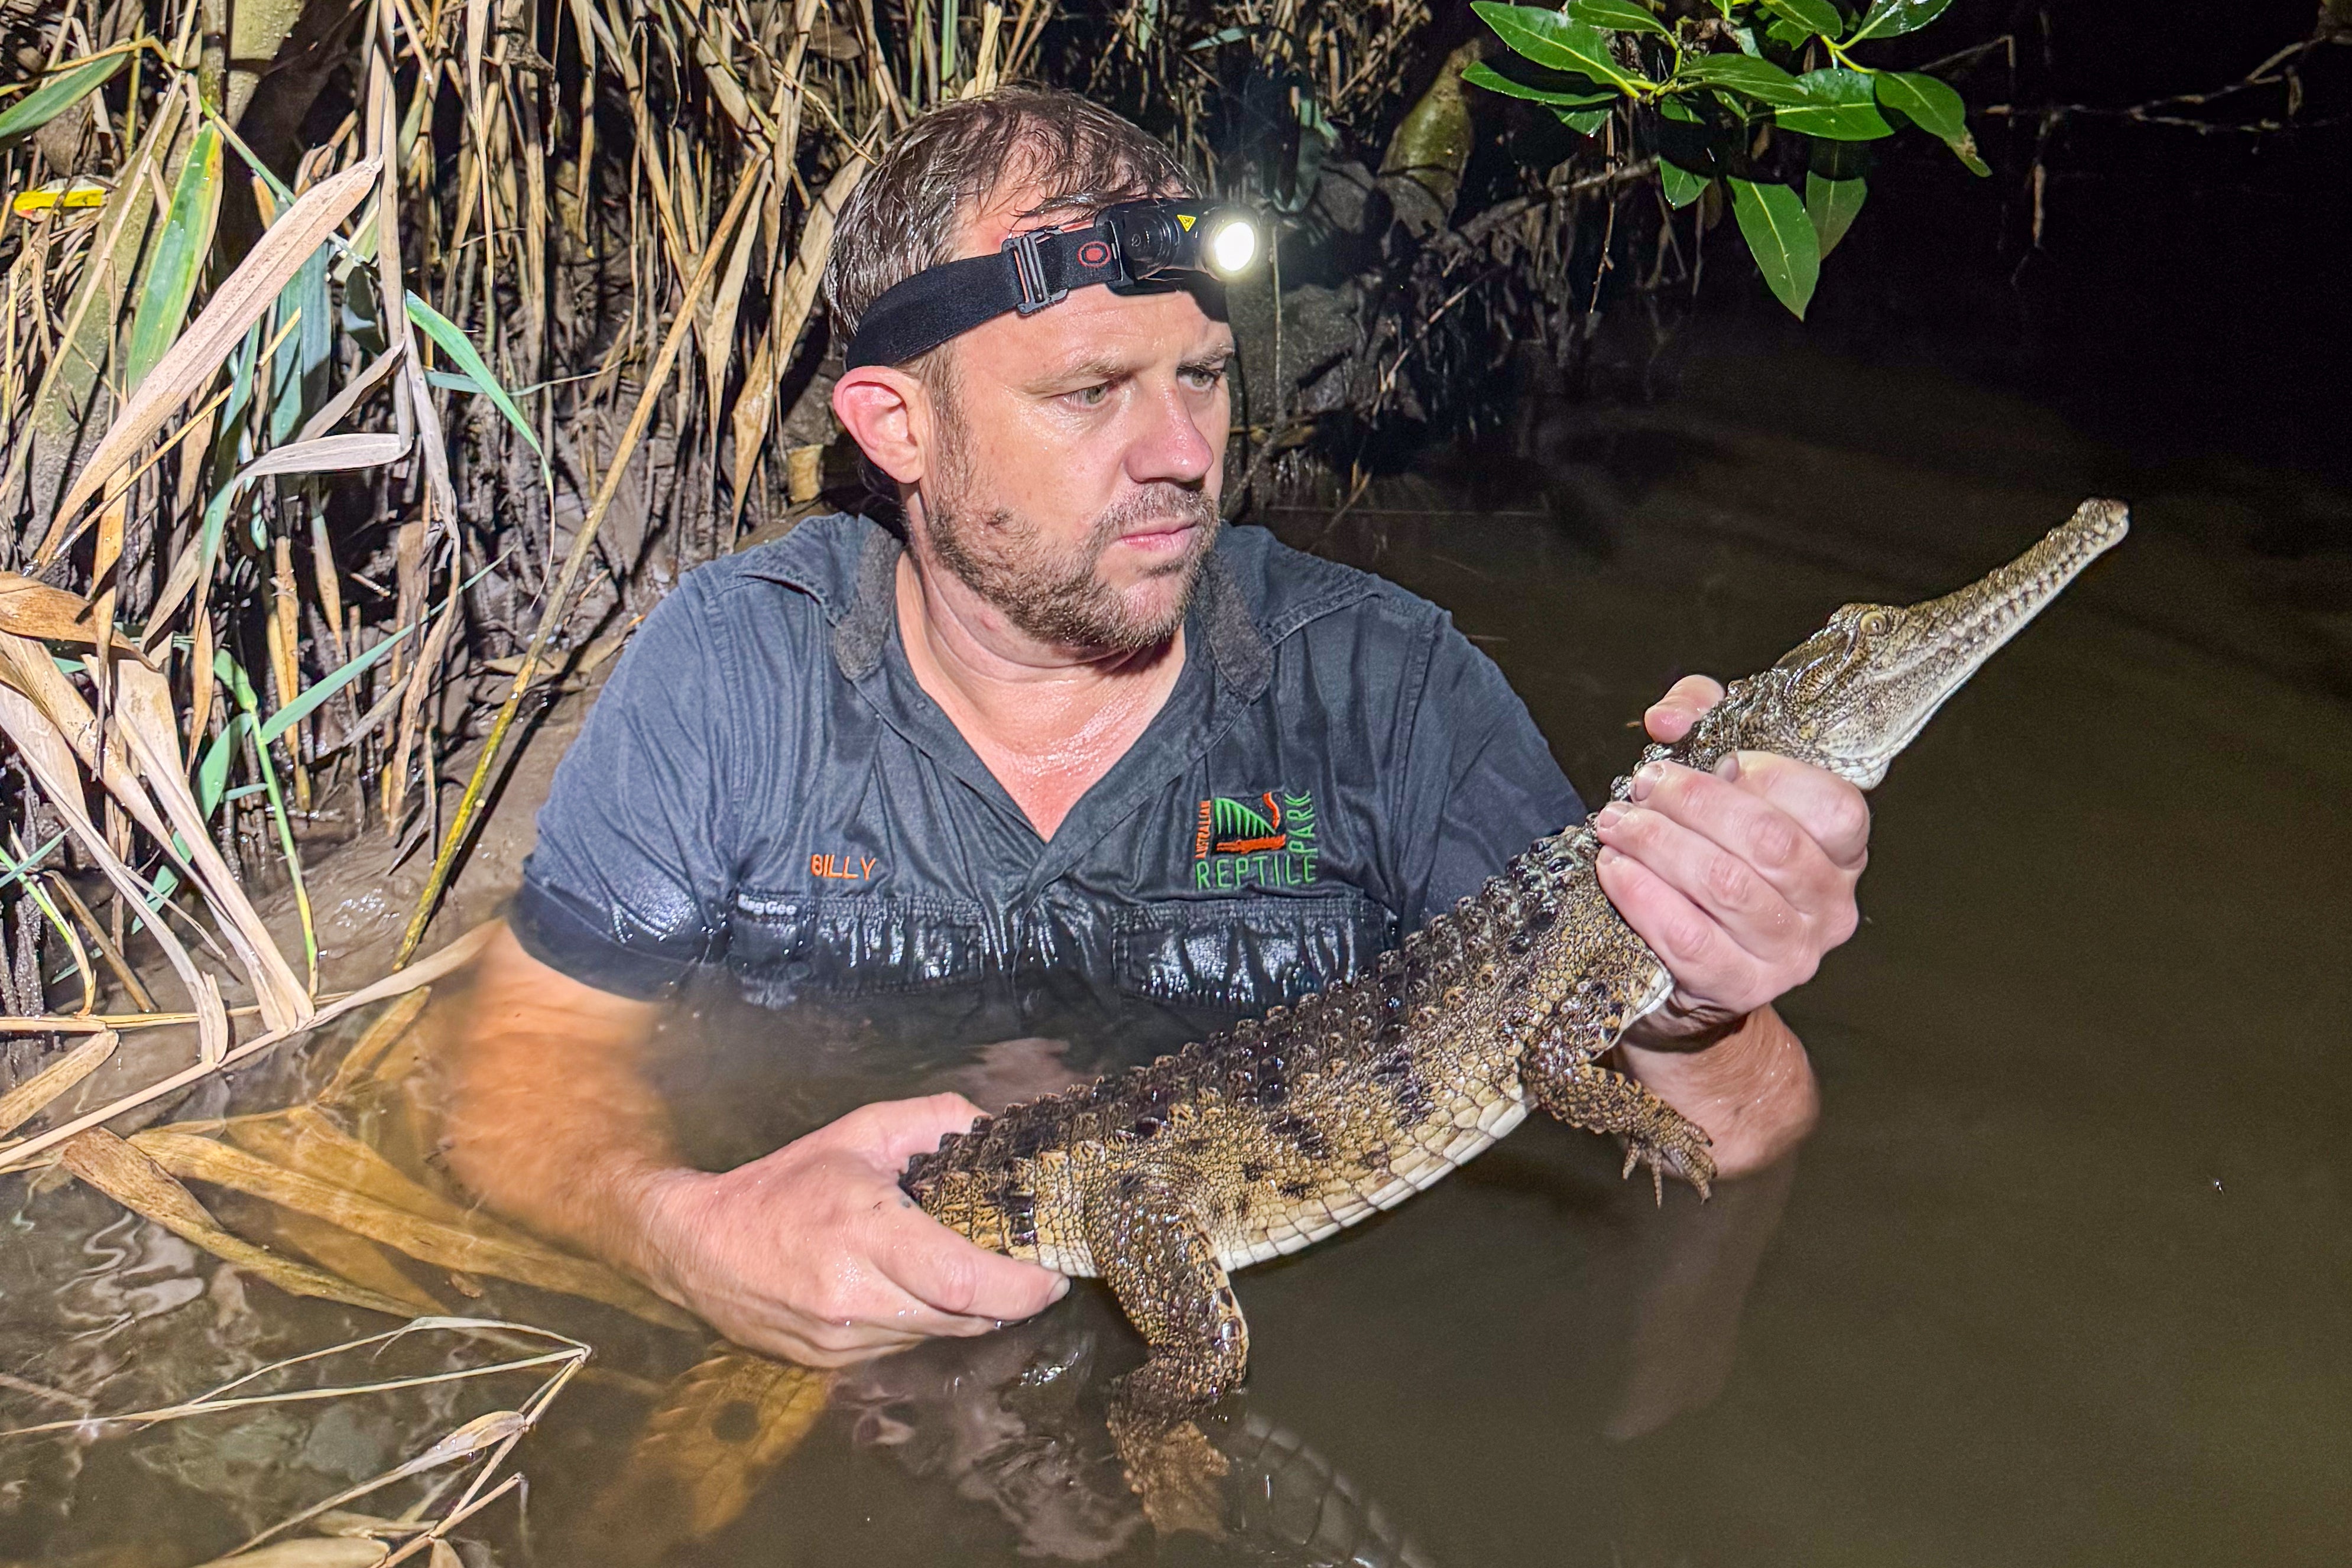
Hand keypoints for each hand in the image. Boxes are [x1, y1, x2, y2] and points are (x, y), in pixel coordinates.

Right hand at [631, 1092, 1068, 1366]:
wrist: (700, 1245)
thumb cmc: (785, 1183)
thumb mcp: (859, 1131)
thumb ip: (934, 1119)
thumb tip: (994, 1128)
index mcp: (866, 1233)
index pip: (965, 1282)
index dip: (1022, 1287)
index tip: (1055, 1272)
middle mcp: (856, 1296)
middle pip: (963, 1318)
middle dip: (1011, 1300)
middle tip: (1036, 1271)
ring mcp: (843, 1339)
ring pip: (938, 1338)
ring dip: (970, 1313)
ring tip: (980, 1275)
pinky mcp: (833, 1362)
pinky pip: (905, 1347)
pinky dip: (927, 1323)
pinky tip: (921, 1291)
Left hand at [1594, 675, 1869, 1044]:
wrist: (1688, 969)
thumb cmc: (1710, 859)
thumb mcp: (1716, 777)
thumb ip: (1703, 722)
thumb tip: (1671, 716)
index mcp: (1841, 850)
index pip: (1832, 805)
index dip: (1769, 774)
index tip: (1712, 759)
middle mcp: (1829, 905)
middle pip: (1768, 841)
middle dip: (1693, 803)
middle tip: (1642, 787)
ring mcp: (1790, 953)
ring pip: (1725, 885)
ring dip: (1659, 844)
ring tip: (1617, 824)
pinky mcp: (1740, 987)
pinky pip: (1688, 937)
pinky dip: (1644, 896)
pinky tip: (1615, 870)